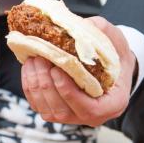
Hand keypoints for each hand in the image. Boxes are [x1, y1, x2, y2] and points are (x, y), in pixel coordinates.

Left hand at [21, 16, 136, 126]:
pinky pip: (38, 105)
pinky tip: (29, 67)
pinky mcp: (56, 111)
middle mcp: (94, 117)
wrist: (107, 63)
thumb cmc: (112, 52)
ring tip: (33, 59)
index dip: (69, 93)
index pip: (90, 110)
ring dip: (35, 84)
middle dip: (46, 84)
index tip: (56, 71)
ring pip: (47, 110)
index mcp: (113, 103)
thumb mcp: (114, 38)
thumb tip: (79, 26)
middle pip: (63, 111)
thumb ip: (99, 31)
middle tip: (40, 58)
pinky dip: (29, 87)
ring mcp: (73, 116)